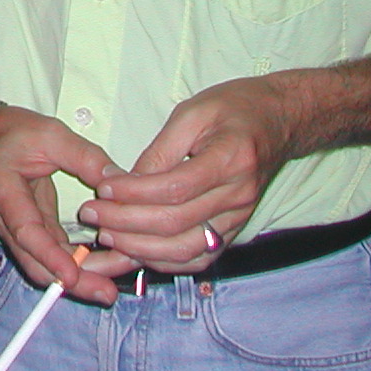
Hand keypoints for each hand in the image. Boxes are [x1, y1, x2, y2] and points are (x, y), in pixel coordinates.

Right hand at [0, 104, 126, 303]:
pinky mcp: (33, 232)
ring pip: (45, 267)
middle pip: (36, 263)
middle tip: (108, 292)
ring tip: (112, 286)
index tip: (72, 276)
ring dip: (78, 279)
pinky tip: (103, 270)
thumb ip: (85, 157)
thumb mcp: (51, 134)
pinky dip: (77, 266)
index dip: (49, 256)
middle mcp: (6, 219)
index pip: (26, 231)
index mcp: (5, 191)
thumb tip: (118, 183)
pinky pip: (53, 257)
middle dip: (72, 282)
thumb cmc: (14, 132)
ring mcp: (18, 230)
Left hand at [76, 76, 294, 273]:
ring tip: (106, 237)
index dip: (134, 193)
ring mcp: (239, 219)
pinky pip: (199, 258)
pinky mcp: (234, 231)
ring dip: (142, 249)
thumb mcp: (193, 112)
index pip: (175, 188)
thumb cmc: (234, 108)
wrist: (279, 121)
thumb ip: (160, 149)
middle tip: (91, 214)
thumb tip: (124, 180)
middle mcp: (238, 196)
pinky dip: (166, 262)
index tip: (102, 186)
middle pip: (177, 224)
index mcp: (230, 160)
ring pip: (187, 250)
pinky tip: (136, 253)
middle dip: (126, 223)